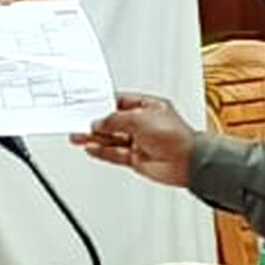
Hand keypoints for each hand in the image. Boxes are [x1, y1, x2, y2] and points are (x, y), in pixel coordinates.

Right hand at [73, 93, 199, 187]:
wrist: (186, 162)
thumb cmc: (174, 136)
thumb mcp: (139, 118)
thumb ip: (115, 120)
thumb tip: (99, 123)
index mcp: (149, 107)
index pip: (120, 102)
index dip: (104, 104)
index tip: (88, 105)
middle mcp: (144, 124)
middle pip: (114, 122)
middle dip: (96, 123)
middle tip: (79, 123)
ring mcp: (140, 142)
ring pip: (111, 139)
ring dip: (95, 138)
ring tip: (78, 137)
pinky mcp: (137, 158)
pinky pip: (115, 154)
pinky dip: (102, 151)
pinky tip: (91, 148)